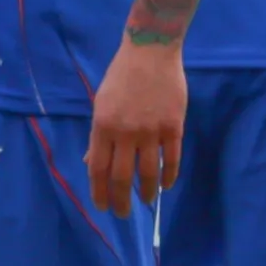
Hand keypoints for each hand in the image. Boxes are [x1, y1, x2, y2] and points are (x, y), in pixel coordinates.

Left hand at [88, 39, 187, 211]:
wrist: (150, 50)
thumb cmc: (121, 76)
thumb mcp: (101, 104)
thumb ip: (98, 136)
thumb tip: (92, 164)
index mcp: (103, 126)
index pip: (99, 169)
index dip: (100, 192)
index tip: (102, 207)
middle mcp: (125, 132)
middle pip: (122, 178)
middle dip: (121, 201)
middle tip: (122, 214)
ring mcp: (151, 130)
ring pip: (149, 173)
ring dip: (147, 192)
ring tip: (146, 201)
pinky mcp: (173, 126)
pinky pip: (172, 159)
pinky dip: (169, 176)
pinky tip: (166, 185)